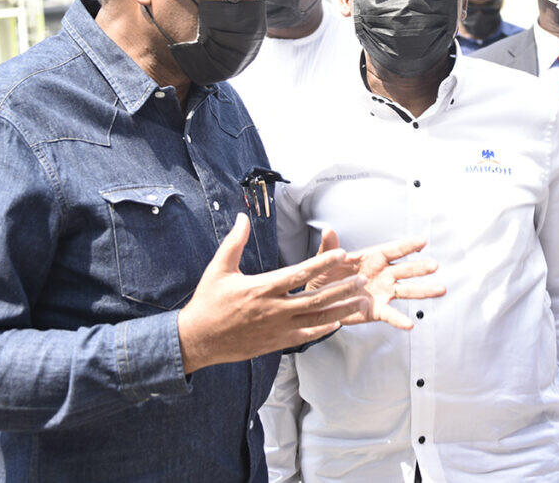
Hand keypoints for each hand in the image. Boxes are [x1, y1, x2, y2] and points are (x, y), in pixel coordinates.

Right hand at [177, 214, 369, 373]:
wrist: (197, 340)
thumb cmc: (208, 302)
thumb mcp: (219, 268)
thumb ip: (234, 241)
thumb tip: (242, 216)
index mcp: (261, 288)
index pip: (299, 273)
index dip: (322, 263)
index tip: (341, 254)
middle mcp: (273, 309)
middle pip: (315, 298)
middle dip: (341, 288)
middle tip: (361, 279)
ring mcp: (276, 328)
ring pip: (316, 318)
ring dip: (340, 309)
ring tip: (360, 300)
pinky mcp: (276, 343)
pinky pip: (306, 336)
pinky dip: (324, 329)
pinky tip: (338, 322)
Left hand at [308, 230, 445, 329]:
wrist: (318, 301)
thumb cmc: (325, 276)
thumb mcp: (325, 260)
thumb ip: (329, 247)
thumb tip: (328, 229)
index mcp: (372, 258)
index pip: (393, 250)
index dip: (407, 246)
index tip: (422, 241)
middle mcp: (382, 275)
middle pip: (405, 269)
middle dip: (420, 267)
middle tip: (434, 265)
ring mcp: (382, 293)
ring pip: (406, 291)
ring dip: (423, 291)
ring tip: (441, 290)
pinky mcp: (376, 311)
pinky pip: (391, 315)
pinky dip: (400, 320)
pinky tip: (410, 324)